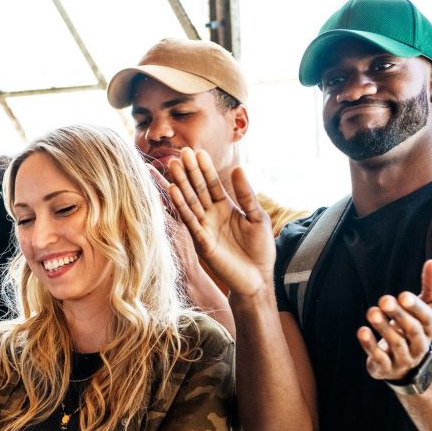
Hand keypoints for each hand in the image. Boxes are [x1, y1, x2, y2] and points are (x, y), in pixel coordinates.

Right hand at [165, 148, 275, 296]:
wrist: (257, 279)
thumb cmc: (259, 249)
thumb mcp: (257, 217)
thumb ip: (246, 194)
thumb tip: (238, 169)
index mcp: (225, 208)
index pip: (212, 184)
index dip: (205, 169)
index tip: (197, 152)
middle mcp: (211, 216)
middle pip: (197, 190)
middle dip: (189, 172)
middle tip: (180, 153)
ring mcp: (204, 228)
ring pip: (190, 202)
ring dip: (181, 184)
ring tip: (172, 165)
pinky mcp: (201, 241)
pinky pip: (189, 220)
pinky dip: (181, 205)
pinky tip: (174, 190)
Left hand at [358, 259, 431, 380]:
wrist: (407, 365)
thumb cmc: (414, 328)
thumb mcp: (425, 308)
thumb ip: (431, 286)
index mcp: (430, 328)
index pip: (427, 318)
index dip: (416, 307)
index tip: (403, 295)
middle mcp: (420, 344)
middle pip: (412, 330)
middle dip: (398, 315)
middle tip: (384, 299)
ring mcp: (404, 358)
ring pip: (396, 344)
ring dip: (383, 327)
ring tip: (371, 311)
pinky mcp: (387, 367)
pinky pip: (379, 358)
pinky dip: (370, 345)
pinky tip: (362, 331)